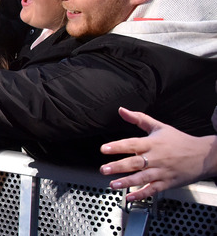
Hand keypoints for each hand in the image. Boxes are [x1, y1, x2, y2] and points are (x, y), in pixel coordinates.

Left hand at [100, 107, 216, 200]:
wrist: (203, 155)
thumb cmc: (179, 140)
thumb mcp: (159, 126)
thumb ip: (139, 118)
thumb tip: (121, 110)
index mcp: (153, 143)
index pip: (132, 144)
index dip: (117, 146)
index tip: (104, 149)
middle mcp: (156, 158)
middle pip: (135, 162)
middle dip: (118, 166)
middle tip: (103, 169)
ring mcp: (162, 171)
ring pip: (142, 178)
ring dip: (127, 182)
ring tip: (113, 184)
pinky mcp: (167, 182)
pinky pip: (153, 189)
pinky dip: (142, 194)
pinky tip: (130, 197)